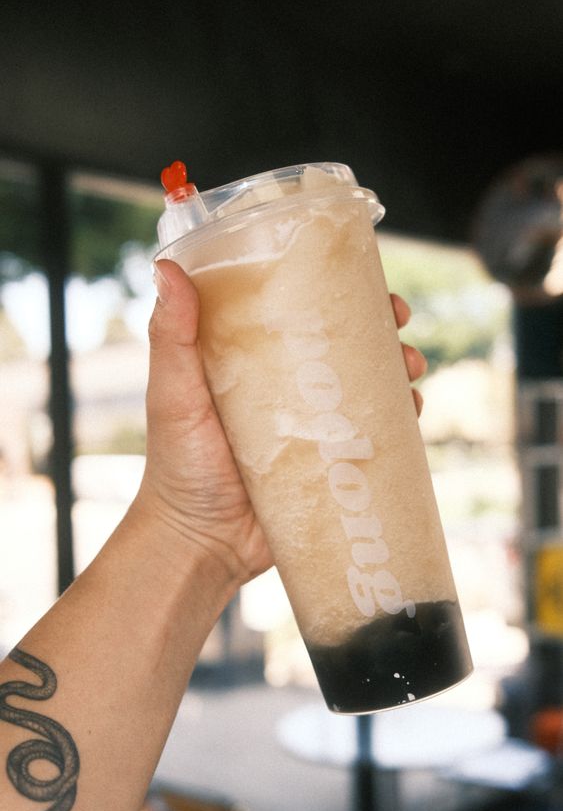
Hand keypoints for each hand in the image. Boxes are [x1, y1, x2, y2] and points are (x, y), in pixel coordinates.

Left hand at [136, 259, 426, 589]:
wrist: (200, 542)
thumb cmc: (177, 466)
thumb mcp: (173, 393)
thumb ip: (171, 336)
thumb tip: (167, 267)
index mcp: (252, 361)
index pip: (300, 311)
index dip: (336, 289)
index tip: (363, 275)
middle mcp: (288, 389)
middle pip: (345, 345)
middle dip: (381, 327)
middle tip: (399, 321)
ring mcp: (314, 428)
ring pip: (368, 387)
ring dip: (398, 369)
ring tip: (411, 367)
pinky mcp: (332, 465)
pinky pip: (375, 437)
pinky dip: (400, 420)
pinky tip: (412, 411)